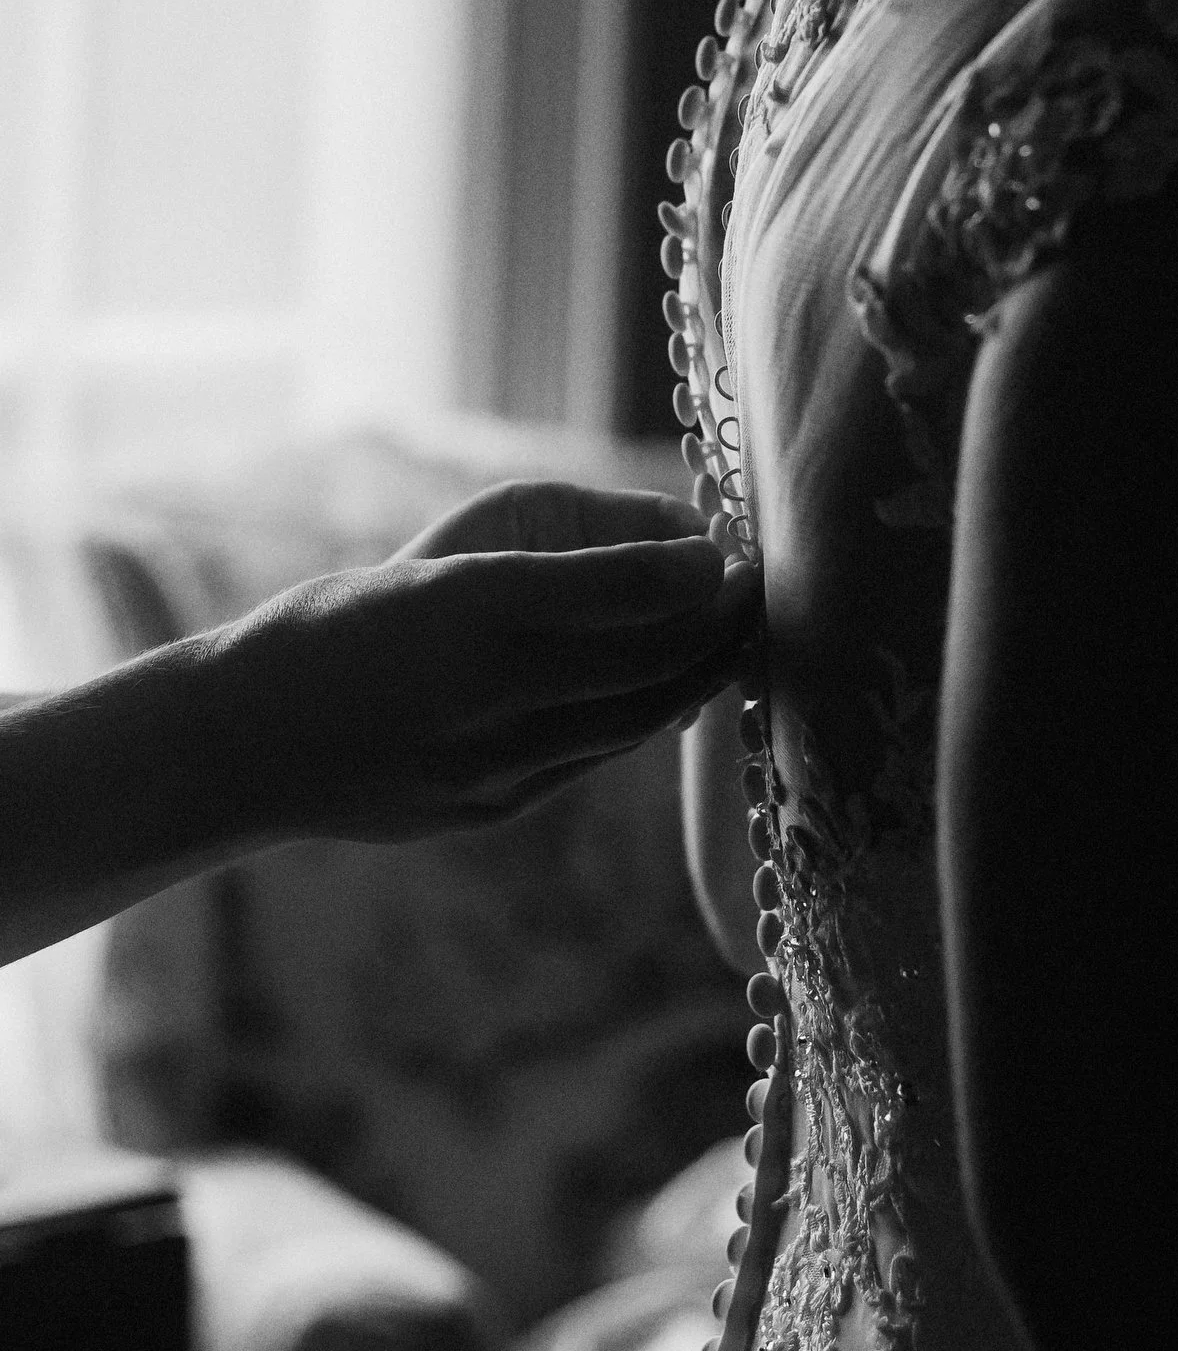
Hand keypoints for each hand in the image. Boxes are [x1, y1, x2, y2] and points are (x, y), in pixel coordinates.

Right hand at [220, 480, 761, 839]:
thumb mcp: (433, 558)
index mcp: (463, 603)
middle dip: (714, 624)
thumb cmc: (342, 625)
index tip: (727, 551)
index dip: (690, 571)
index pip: (618, 586)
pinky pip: (594, 758)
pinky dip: (640, 718)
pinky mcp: (494, 810)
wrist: (249, 744)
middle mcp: (486, 688)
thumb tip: (671, 540)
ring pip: (633, 720)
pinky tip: (668, 690)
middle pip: (645, 660)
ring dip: (695, 678)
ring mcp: (493, 762)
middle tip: (755, 590)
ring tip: (732, 640)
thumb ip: (548, 547)